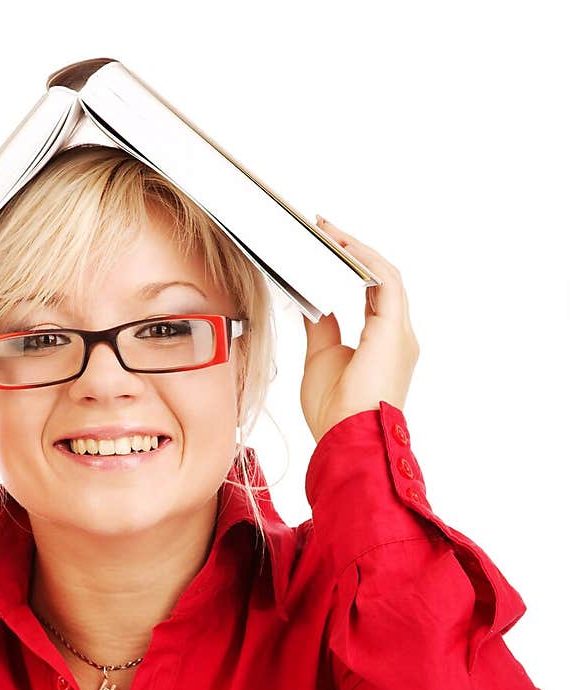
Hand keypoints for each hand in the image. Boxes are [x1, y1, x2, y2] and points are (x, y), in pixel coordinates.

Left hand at [300, 217, 419, 443]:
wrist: (348, 438)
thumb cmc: (334, 413)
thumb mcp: (321, 359)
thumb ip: (322, 326)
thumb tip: (311, 301)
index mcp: (384, 345)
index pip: (371, 294)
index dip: (351, 268)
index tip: (326, 248)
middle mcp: (398, 336)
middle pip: (380, 280)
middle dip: (353, 251)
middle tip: (324, 228)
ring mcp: (400, 333)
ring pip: (385, 275)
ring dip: (357, 249)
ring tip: (328, 230)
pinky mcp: (394, 331)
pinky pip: (383, 280)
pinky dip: (363, 259)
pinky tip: (340, 245)